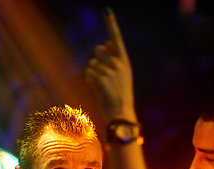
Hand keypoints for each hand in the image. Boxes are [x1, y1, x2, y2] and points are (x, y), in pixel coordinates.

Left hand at [84, 8, 135, 122]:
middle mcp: (118, 63)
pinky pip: (88, 72)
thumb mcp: (121, 75)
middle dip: (97, 58)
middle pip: (98, 49)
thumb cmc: (120, 95)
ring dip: (93, 72)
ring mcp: (109, 71)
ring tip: (102, 85)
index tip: (106, 10)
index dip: (111, 23)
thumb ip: (114, 59)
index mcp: (124, 61)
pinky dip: (90, 80)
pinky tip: (98, 89)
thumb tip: (106, 42)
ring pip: (92, 62)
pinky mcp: (100, 79)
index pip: (116, 38)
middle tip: (103, 74)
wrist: (120, 113)